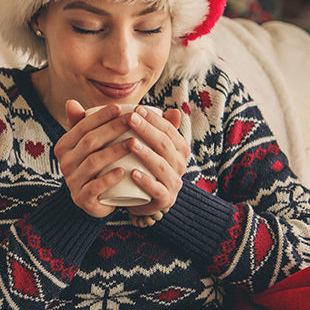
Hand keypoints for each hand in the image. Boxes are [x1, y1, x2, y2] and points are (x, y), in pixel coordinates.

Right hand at [53, 100, 138, 217]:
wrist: (93, 200)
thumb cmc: (94, 166)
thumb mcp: (87, 145)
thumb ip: (82, 123)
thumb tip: (71, 101)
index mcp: (64, 146)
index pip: (83, 126)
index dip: (101, 116)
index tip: (121, 108)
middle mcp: (64, 163)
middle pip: (90, 142)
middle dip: (113, 129)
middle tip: (133, 121)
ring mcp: (72, 182)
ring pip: (93, 162)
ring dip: (115, 151)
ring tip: (134, 143)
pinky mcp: (82, 199)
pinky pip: (95, 187)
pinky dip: (108, 179)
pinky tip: (123, 171)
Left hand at [124, 107, 189, 226]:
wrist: (141, 199)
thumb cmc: (144, 166)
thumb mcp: (149, 146)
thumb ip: (152, 128)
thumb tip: (165, 110)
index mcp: (179, 149)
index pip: (169, 130)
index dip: (154, 119)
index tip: (136, 109)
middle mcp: (180, 165)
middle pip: (165, 145)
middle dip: (148, 130)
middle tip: (130, 119)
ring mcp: (173, 183)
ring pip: (161, 166)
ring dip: (146, 153)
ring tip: (130, 143)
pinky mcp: (164, 200)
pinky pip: (156, 190)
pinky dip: (145, 181)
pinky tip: (133, 173)